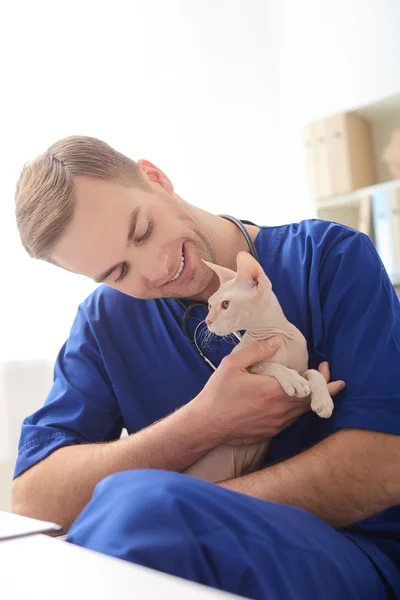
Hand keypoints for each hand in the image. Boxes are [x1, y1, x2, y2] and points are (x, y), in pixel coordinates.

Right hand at [195, 340, 345, 444]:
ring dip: (309, 401)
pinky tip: (290, 401)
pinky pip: (290, 420)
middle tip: (326, 377)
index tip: (329, 371)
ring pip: (301, 412)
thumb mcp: (233, 365)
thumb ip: (258, 351)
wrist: (206, 424)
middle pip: (311, 402)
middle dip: (323, 390)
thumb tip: (277, 341)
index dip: (324, 381)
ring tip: (310, 388)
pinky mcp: (270, 433)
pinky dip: (295, 410)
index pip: (310, 388)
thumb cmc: (218, 393)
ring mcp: (276, 424)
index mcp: (273, 392)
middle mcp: (279, 410)